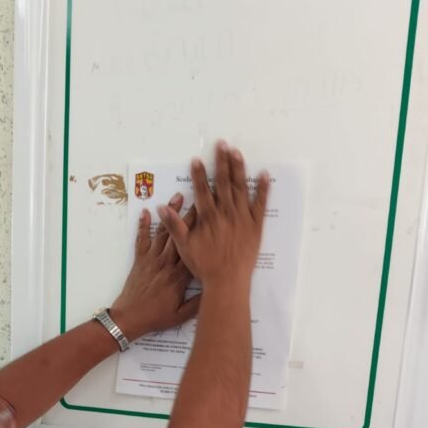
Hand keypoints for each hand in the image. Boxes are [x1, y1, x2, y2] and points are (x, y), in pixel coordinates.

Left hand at [111, 195, 199, 341]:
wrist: (129, 318)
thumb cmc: (156, 317)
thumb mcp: (181, 315)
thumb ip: (198, 303)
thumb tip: (214, 290)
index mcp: (179, 277)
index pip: (194, 250)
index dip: (204, 232)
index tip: (213, 217)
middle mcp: (166, 263)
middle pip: (180, 235)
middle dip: (190, 215)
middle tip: (200, 197)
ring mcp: (151, 260)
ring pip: (163, 232)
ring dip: (170, 214)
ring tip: (178, 196)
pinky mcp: (140, 260)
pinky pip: (142, 239)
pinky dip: (143, 225)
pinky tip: (145, 211)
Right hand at [156, 142, 268, 290]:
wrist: (227, 282)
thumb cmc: (204, 266)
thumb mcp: (184, 247)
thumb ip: (174, 225)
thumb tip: (162, 207)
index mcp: (208, 218)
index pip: (202, 190)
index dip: (199, 174)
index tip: (197, 160)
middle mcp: (226, 213)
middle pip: (223, 183)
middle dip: (221, 162)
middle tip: (221, 144)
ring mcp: (242, 218)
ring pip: (241, 188)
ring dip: (239, 169)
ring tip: (237, 152)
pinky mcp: (256, 226)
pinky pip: (260, 204)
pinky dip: (263, 189)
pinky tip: (264, 175)